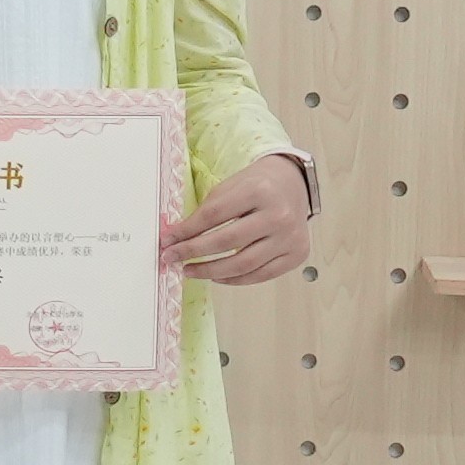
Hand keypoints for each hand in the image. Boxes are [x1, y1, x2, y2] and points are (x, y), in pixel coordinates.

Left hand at [165, 154, 313, 286]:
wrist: (293, 185)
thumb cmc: (256, 186)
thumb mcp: (230, 187)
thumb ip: (206, 211)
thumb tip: (176, 238)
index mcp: (258, 191)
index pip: (214, 215)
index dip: (186, 231)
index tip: (167, 241)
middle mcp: (278, 216)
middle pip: (227, 241)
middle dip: (193, 252)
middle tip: (171, 258)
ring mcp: (290, 238)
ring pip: (244, 264)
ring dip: (211, 271)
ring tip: (190, 270)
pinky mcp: (297, 255)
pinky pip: (261, 275)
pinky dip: (235, 279)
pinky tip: (216, 276)